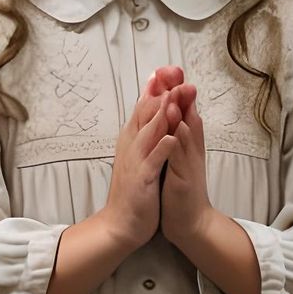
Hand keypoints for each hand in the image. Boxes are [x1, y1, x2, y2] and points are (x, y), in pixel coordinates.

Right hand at [102, 69, 184, 254]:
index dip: (153, 89)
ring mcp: (135, 162)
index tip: (163, 69)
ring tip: (171, 95)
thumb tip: (149, 114)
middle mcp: (131, 146)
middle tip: (168, 71)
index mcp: (132, 140)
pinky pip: (153, 161)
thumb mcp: (138, 157)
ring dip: (160, 113)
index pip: (142, 109)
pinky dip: (161, 147)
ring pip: (148, 132)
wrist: (120, 225)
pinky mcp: (141, 180)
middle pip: (144, 113)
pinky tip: (172, 136)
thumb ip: (143, 135)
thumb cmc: (133, 192)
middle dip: (158, 92)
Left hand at [159, 83, 211, 250]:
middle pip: (188, 115)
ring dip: (182, 113)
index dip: (174, 89)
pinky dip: (180, 142)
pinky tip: (177, 129)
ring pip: (187, 133)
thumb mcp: (174, 154)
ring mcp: (189, 162)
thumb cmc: (178, 187)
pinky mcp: (186, 179)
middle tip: (175, 70)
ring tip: (175, 94)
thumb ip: (174, 132)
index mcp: (185, 142)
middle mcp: (190, 148)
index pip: (181, 109)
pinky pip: (182, 157)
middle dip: (181, 92)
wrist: (189, 221)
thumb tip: (171, 110)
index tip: (166, 68)